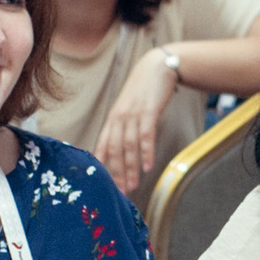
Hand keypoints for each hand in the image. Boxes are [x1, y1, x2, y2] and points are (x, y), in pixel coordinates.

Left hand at [96, 48, 180, 191]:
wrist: (157, 67)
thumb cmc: (144, 89)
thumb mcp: (130, 107)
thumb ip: (125, 125)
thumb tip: (123, 147)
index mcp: (113, 119)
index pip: (102, 145)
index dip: (102, 166)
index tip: (103, 184)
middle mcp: (119, 117)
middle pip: (114, 150)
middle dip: (116, 173)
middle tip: (120, 192)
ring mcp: (132, 114)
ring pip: (128, 146)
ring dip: (130, 168)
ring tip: (133, 185)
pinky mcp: (148, 111)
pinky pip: (145, 136)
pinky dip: (146, 153)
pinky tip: (148, 166)